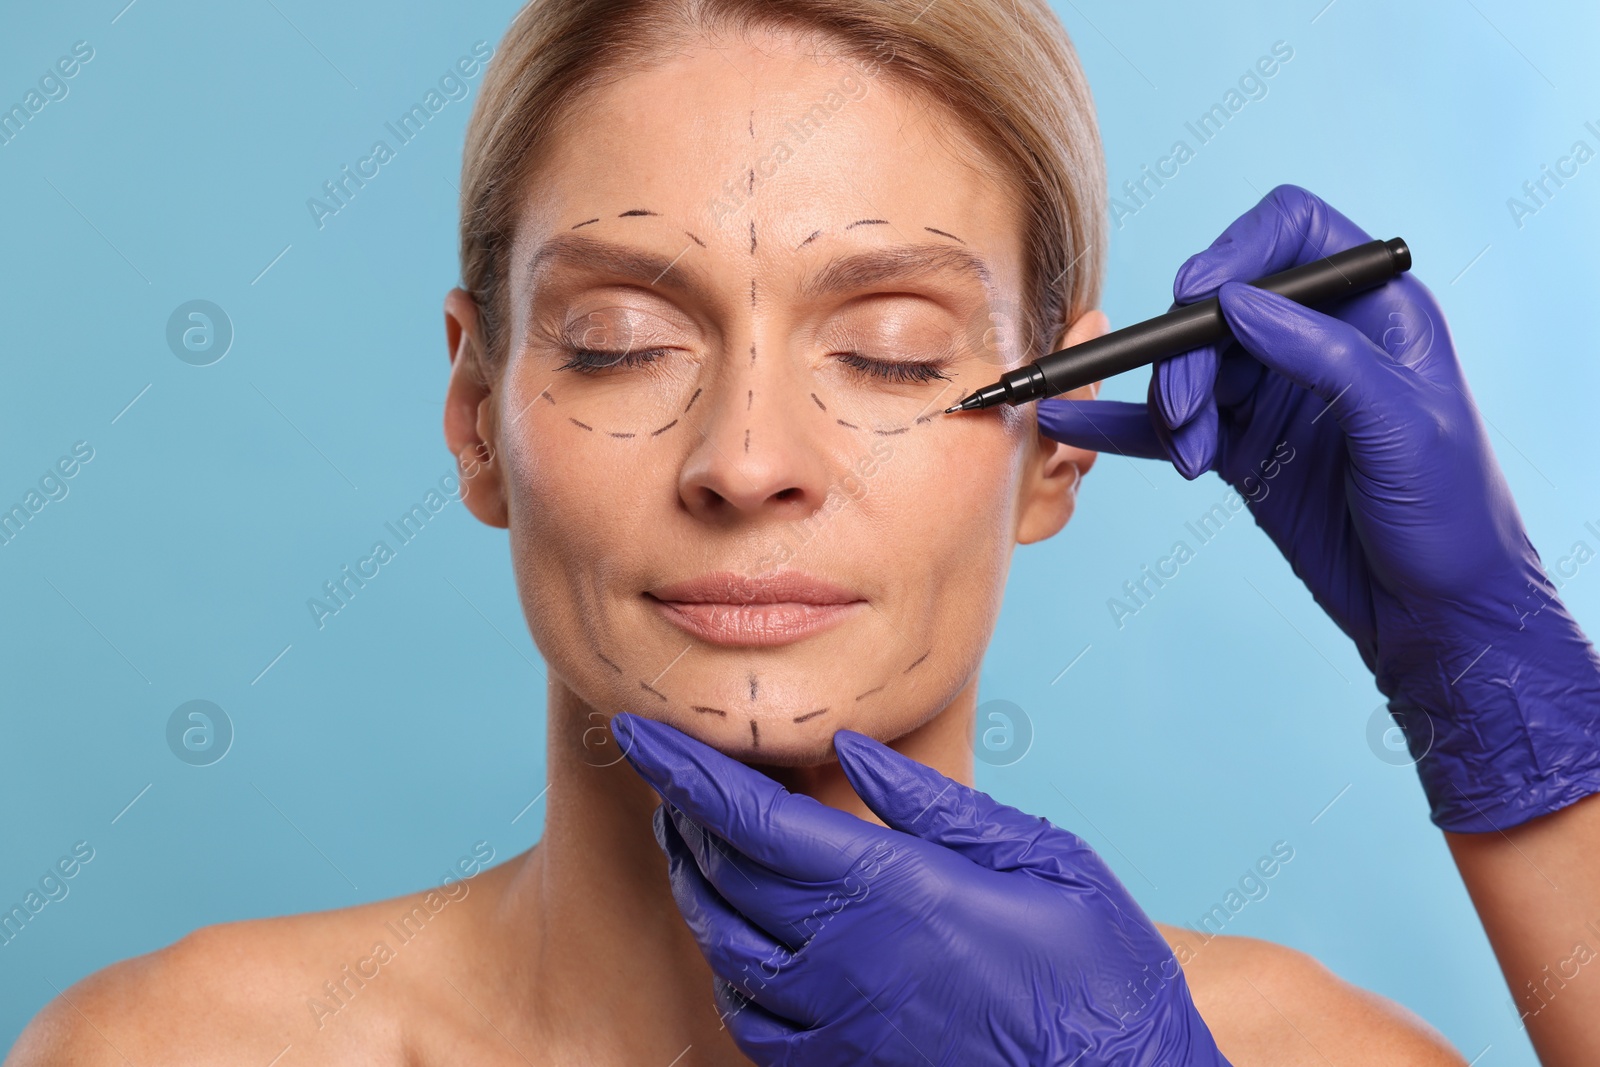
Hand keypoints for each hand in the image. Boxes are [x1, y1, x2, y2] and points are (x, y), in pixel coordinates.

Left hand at [611, 712, 1230, 1065]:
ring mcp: (839, 1029)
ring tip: (694, 845)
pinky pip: (750, 1022)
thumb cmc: (1102, 975)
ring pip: (724, 948)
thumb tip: (851, 751)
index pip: (753, 818)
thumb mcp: (1047, 862)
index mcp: (897, 892)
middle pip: (723, 876)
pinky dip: (729, 968)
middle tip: (674, 775)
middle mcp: (849, 960)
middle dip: (685, 816)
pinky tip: (740, 942)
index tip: (636, 731)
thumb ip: (938, 806)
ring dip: (695, 887)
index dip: (684, 770)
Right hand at [1038, 183, 1599, 831]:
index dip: (1238, 250)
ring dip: (1171, 405)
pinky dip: (1123, 425)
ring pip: (1191, 366)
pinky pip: (1171, 424)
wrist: (1435, 613)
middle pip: (1221, 303)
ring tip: (1189, 458)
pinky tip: (1074, 424)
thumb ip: (1323, 355)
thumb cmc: (1451, 515)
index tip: (1200, 299)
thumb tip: (1238, 303)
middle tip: (1187, 412)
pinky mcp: (1243, 447)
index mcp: (1374, 310)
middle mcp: (1318, 340)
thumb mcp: (1402, 425)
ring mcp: (1276, 394)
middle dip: (1190, 351)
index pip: (1293, 232)